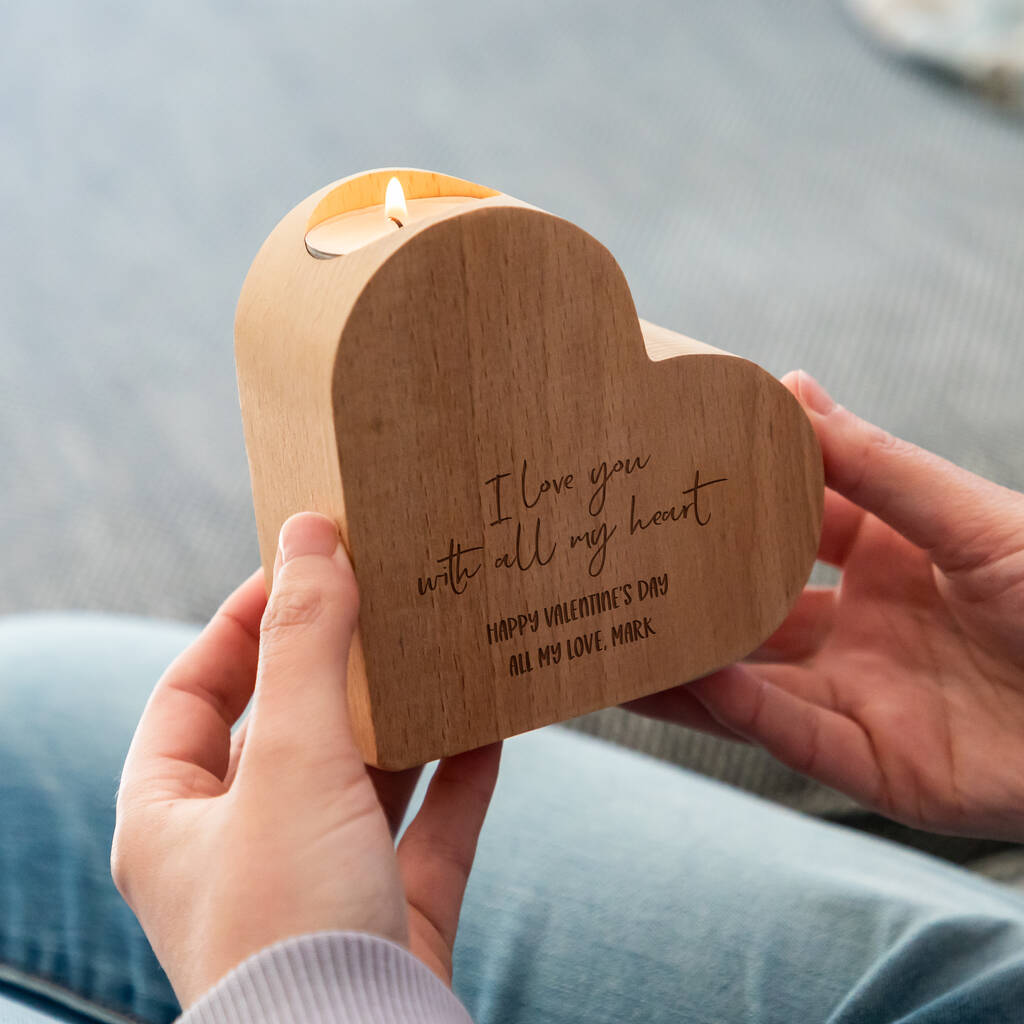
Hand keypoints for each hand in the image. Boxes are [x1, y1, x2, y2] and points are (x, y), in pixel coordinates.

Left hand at [112, 512, 500, 1007]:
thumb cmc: (289, 922)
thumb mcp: (291, 761)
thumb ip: (304, 644)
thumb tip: (308, 534)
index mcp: (174, 817)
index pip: (193, 691)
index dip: (241, 621)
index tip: (302, 565)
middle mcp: (239, 851)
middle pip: (285, 730)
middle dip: (335, 664)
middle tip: (383, 598)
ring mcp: (319, 886)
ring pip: (363, 779)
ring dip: (404, 721)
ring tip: (441, 654)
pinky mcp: (388, 917)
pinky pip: (428, 831)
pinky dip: (458, 781)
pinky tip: (492, 730)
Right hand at [627, 372, 1023, 840]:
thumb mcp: (974, 518)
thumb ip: (879, 466)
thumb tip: (792, 387)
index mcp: (888, 557)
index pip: (787, 523)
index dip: (730, 500)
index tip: (664, 471)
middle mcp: (861, 627)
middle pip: (752, 607)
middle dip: (687, 588)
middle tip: (613, 559)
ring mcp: (862, 697)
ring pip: (750, 679)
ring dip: (683, 659)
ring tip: (611, 631)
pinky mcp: (875, 766)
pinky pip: (789, 734)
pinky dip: (735, 708)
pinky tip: (681, 677)